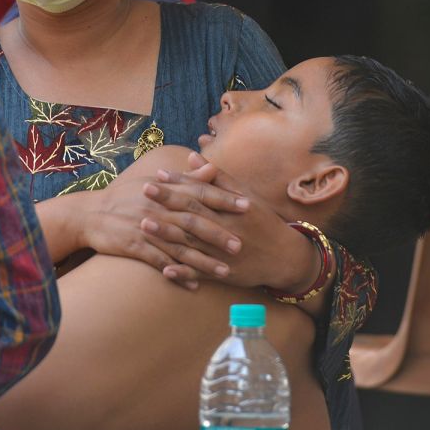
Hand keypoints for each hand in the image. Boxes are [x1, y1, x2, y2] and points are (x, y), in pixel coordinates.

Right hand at [63, 166, 227, 282]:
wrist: (89, 214)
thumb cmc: (124, 197)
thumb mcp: (152, 182)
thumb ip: (184, 178)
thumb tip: (210, 166)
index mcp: (163, 190)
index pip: (199, 192)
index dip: (224, 199)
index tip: (247, 205)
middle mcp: (157, 208)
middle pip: (193, 221)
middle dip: (218, 234)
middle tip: (241, 245)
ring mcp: (145, 229)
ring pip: (180, 246)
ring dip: (203, 261)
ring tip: (224, 272)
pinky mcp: (135, 247)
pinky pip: (160, 263)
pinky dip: (178, 274)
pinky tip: (194, 285)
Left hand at [140, 152, 317, 292]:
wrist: (286, 257)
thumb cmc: (262, 221)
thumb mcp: (246, 196)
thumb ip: (219, 178)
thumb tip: (192, 156)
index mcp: (231, 209)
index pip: (201, 193)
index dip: (179, 184)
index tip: (157, 175)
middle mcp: (227, 230)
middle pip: (193, 215)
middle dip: (168, 203)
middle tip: (143, 192)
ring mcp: (224, 253)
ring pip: (193, 244)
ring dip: (168, 235)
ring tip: (144, 225)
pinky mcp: (224, 273)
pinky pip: (201, 273)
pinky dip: (184, 273)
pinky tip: (165, 269)